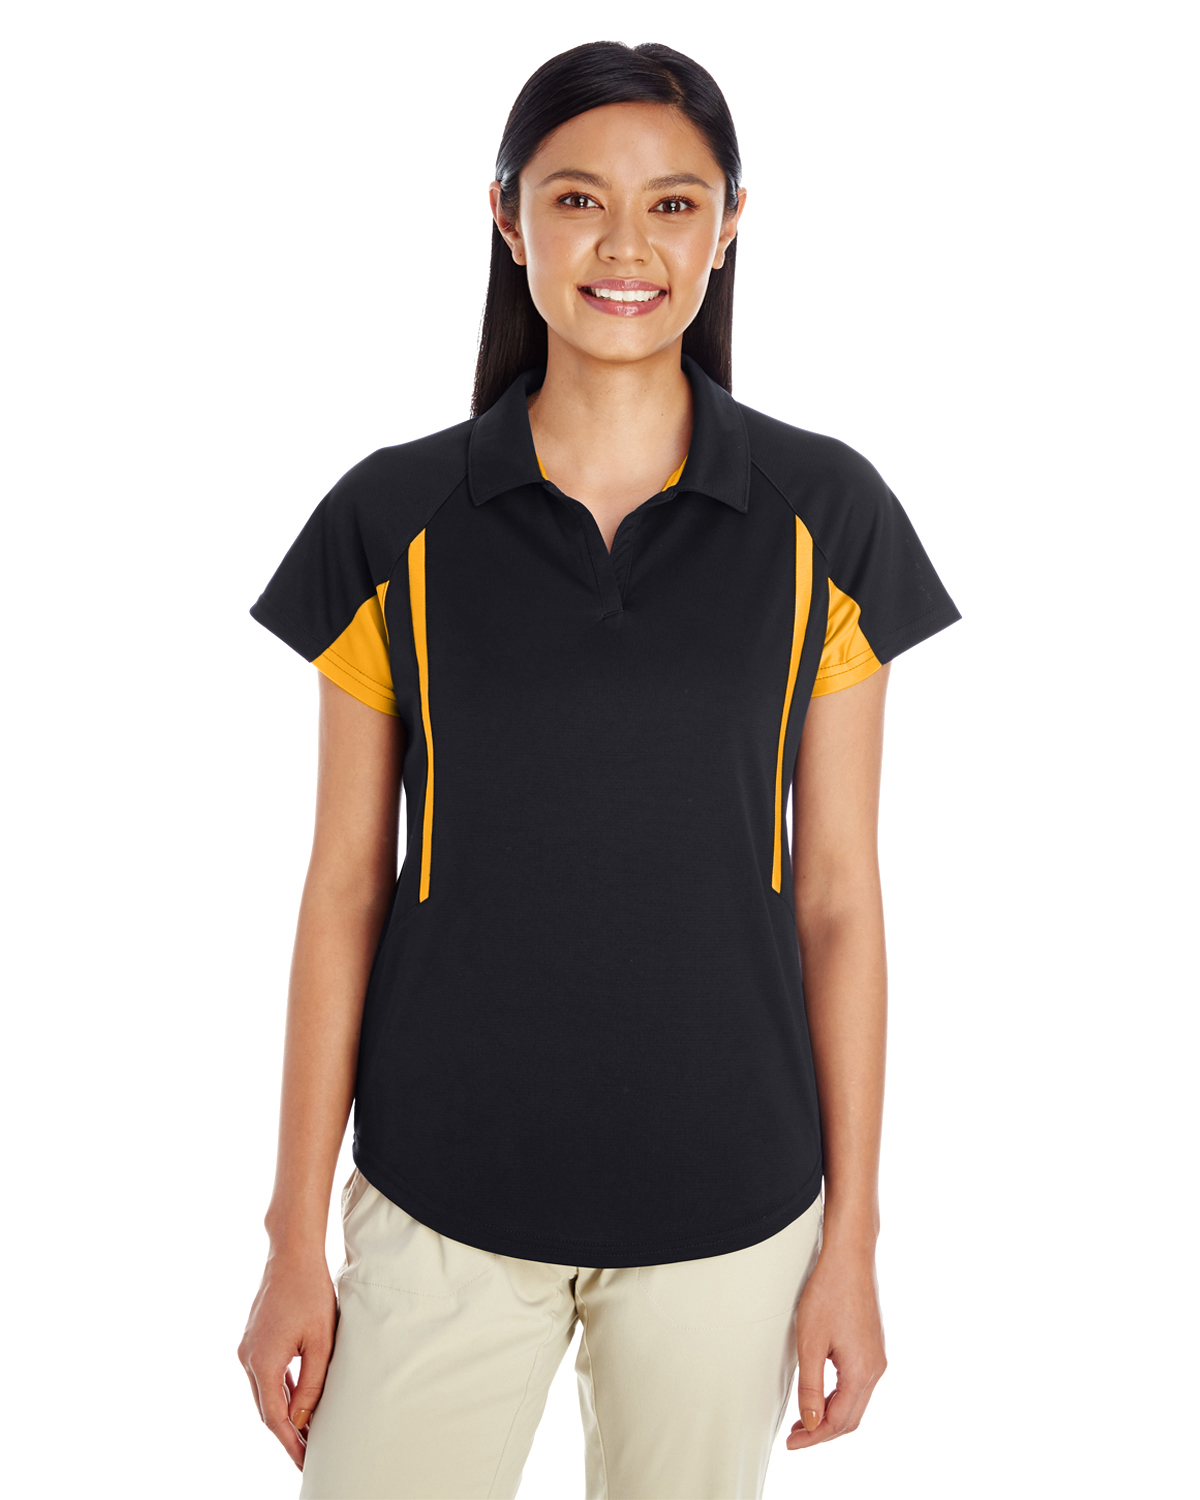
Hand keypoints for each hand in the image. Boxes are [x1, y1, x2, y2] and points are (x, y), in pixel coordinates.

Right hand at [238, 1250, 337, 1469]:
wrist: (292, 1255)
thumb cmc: (311, 1293)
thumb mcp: (320, 1342)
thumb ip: (311, 1384)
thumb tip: (300, 1419)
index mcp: (263, 1362)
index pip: (274, 1417)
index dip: (290, 1443)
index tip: (304, 1462)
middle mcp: (248, 1359)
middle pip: (266, 1409)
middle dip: (286, 1434)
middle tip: (307, 1455)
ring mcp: (247, 1349)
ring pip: (264, 1393)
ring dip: (283, 1413)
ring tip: (305, 1432)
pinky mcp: (253, 1340)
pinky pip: (265, 1375)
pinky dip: (279, 1391)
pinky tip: (296, 1401)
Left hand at [786, 1248, 886, 1447]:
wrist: (849, 1258)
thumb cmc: (829, 1293)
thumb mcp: (810, 1343)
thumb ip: (810, 1387)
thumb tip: (811, 1421)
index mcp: (862, 1373)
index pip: (838, 1421)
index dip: (814, 1437)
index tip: (792, 1443)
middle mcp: (875, 1369)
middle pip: (851, 1418)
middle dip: (823, 1431)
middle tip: (795, 1437)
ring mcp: (877, 1358)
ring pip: (856, 1402)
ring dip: (831, 1415)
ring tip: (804, 1419)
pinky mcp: (873, 1347)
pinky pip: (859, 1385)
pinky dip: (839, 1397)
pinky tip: (821, 1394)